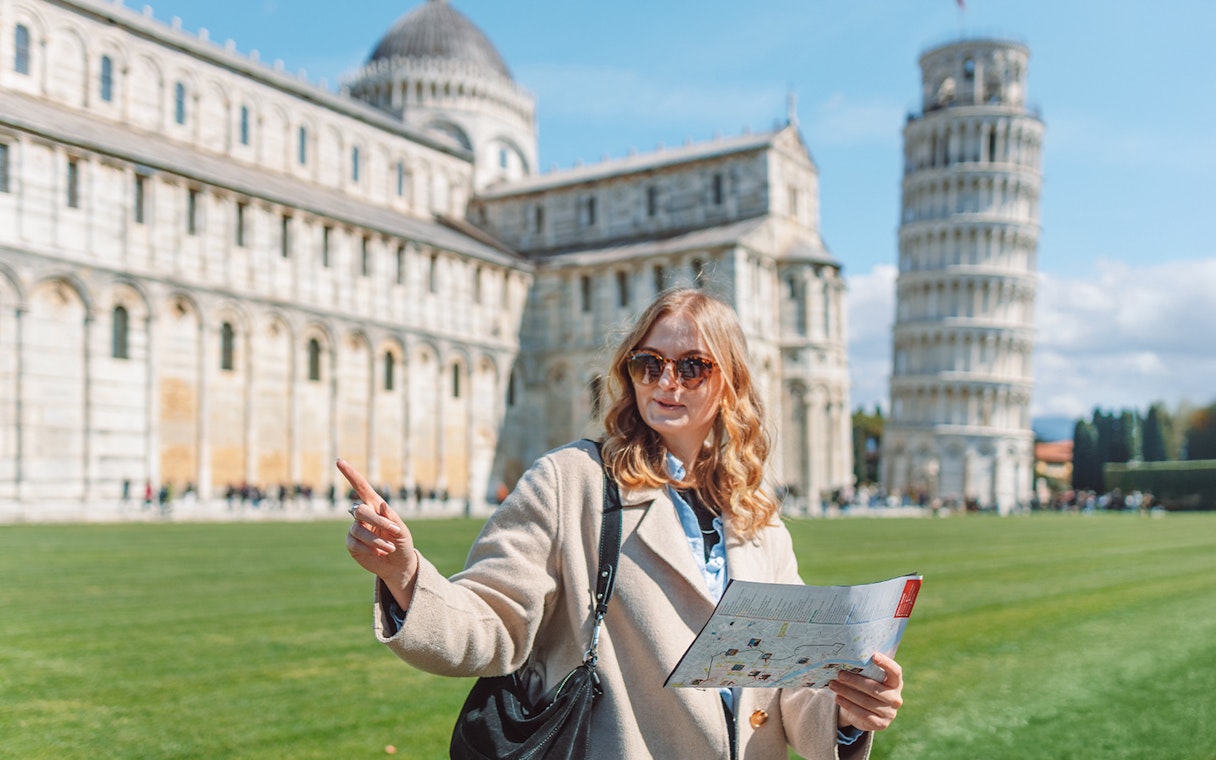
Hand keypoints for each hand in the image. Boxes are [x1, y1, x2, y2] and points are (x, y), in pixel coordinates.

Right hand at [337, 458, 417, 609]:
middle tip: (394, 532)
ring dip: (376, 539)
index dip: (350, 474)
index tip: (339, 461)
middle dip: (378, 522)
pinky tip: (379, 553)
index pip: (361, 487)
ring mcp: (356, 529)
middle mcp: (364, 515)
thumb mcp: (402, 531)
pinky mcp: (352, 544)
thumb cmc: (402, 543)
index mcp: (376, 506)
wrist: (398, 564)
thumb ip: (393, 518)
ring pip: (358, 529)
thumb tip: (382, 505)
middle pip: (360, 510)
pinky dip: (369, 548)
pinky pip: (355, 543)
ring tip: (389, 548)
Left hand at [830, 651, 903, 732]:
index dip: (886, 663)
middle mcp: (896, 698)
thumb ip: (865, 670)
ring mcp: (890, 713)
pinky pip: (862, 714)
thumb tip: (846, 658)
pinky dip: (848, 705)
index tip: (873, 655)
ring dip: (847, 692)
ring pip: (866, 702)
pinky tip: (838, 698)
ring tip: (833, 685)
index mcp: (895, 683)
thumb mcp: (869, 679)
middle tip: (840, 675)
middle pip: (874, 688)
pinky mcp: (881, 724)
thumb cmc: (866, 688)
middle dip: (854, 681)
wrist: (866, 712)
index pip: (895, 672)